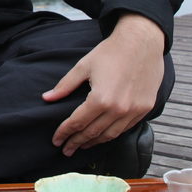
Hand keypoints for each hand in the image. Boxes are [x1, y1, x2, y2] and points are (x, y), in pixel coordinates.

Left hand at [41, 13, 164, 155]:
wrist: (142, 41)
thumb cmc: (111, 52)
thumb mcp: (84, 66)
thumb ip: (65, 85)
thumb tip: (46, 98)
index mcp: (100, 99)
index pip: (77, 123)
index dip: (64, 133)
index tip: (56, 140)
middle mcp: (118, 109)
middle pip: (92, 133)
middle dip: (76, 142)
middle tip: (66, 150)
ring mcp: (133, 111)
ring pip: (110, 135)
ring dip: (94, 142)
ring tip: (82, 146)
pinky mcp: (145, 109)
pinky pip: (125, 128)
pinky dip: (112, 134)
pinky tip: (103, 136)